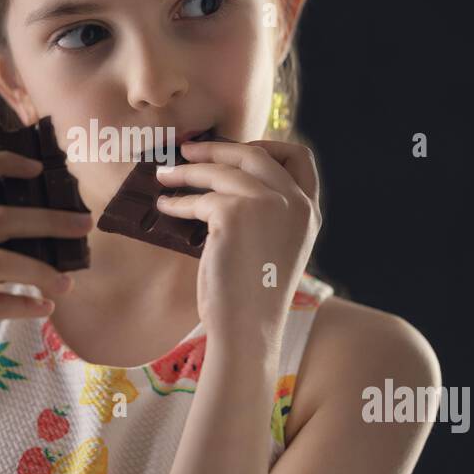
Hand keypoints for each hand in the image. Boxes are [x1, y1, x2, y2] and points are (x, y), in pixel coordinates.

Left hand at [154, 139, 321, 341]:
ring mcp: (267, 204)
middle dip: (217, 148)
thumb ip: (269, 213)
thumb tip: (226, 180)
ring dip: (187, 171)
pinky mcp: (235, 214)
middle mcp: (294, 202)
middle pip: (254, 154)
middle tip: (187, 151)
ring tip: (164, 176)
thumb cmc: (254, 295)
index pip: (298, 157)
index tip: (237, 150)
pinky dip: (178, 202)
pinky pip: (200, 198)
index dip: (266, 146)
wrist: (248, 327)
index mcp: (309, 211)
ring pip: (222, 171)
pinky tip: (165, 207)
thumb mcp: (277, 245)